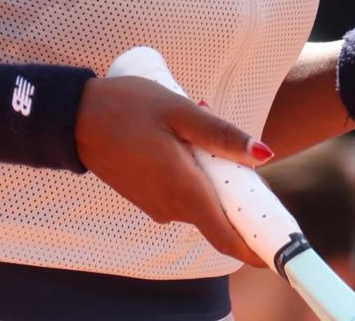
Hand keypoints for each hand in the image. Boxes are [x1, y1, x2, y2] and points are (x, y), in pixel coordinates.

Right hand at [75, 76, 271, 266]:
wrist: (75, 116)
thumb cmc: (126, 107)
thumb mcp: (178, 110)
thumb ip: (220, 134)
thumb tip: (262, 155)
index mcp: (184, 191)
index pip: (228, 238)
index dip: (257, 247)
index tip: (280, 245)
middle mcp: (171, 208)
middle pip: (218, 216)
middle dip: (234, 191)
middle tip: (235, 152)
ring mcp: (155, 204)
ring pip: (198, 201)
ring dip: (209, 177)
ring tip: (199, 130)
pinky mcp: (144, 196)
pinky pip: (179, 194)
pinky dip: (190, 175)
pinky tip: (180, 140)